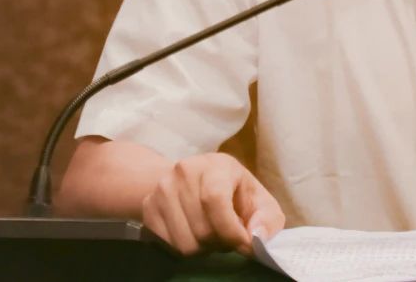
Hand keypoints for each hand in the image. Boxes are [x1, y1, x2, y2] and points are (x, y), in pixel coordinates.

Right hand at [141, 152, 284, 255]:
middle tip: (228, 237)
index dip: (231, 230)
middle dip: (221, 243)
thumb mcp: (257, 196)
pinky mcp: (148, 209)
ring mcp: (162, 190)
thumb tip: (257, 237)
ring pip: (185, 243)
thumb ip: (266, 217)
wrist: (188, 178)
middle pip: (203, 229)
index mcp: (216, 165)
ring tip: (212, 234)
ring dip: (204, 248)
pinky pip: (169, 246)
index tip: (244, 243)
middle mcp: (184, 173)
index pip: (215, 200)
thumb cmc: (231, 189)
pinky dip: (185, 249)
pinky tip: (194, 233)